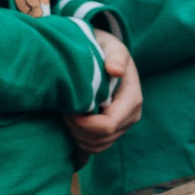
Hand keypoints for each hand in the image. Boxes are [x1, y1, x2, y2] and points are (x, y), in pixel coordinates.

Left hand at [63, 29, 142, 154]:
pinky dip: (80, 140)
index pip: (108, 125)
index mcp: (132, 100)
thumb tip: (115, 70)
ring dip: (76, 135)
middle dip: (77, 128)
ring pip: (97, 146)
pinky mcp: (112, 132)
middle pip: (101, 138)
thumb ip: (115, 56)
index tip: (68, 109)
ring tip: (65, 114)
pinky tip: (70, 124)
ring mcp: (122, 126)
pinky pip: (95, 147)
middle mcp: (131, 117)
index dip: (84, 123)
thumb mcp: (112, 47)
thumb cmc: (107, 49)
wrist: (108, 56)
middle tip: (62, 110)